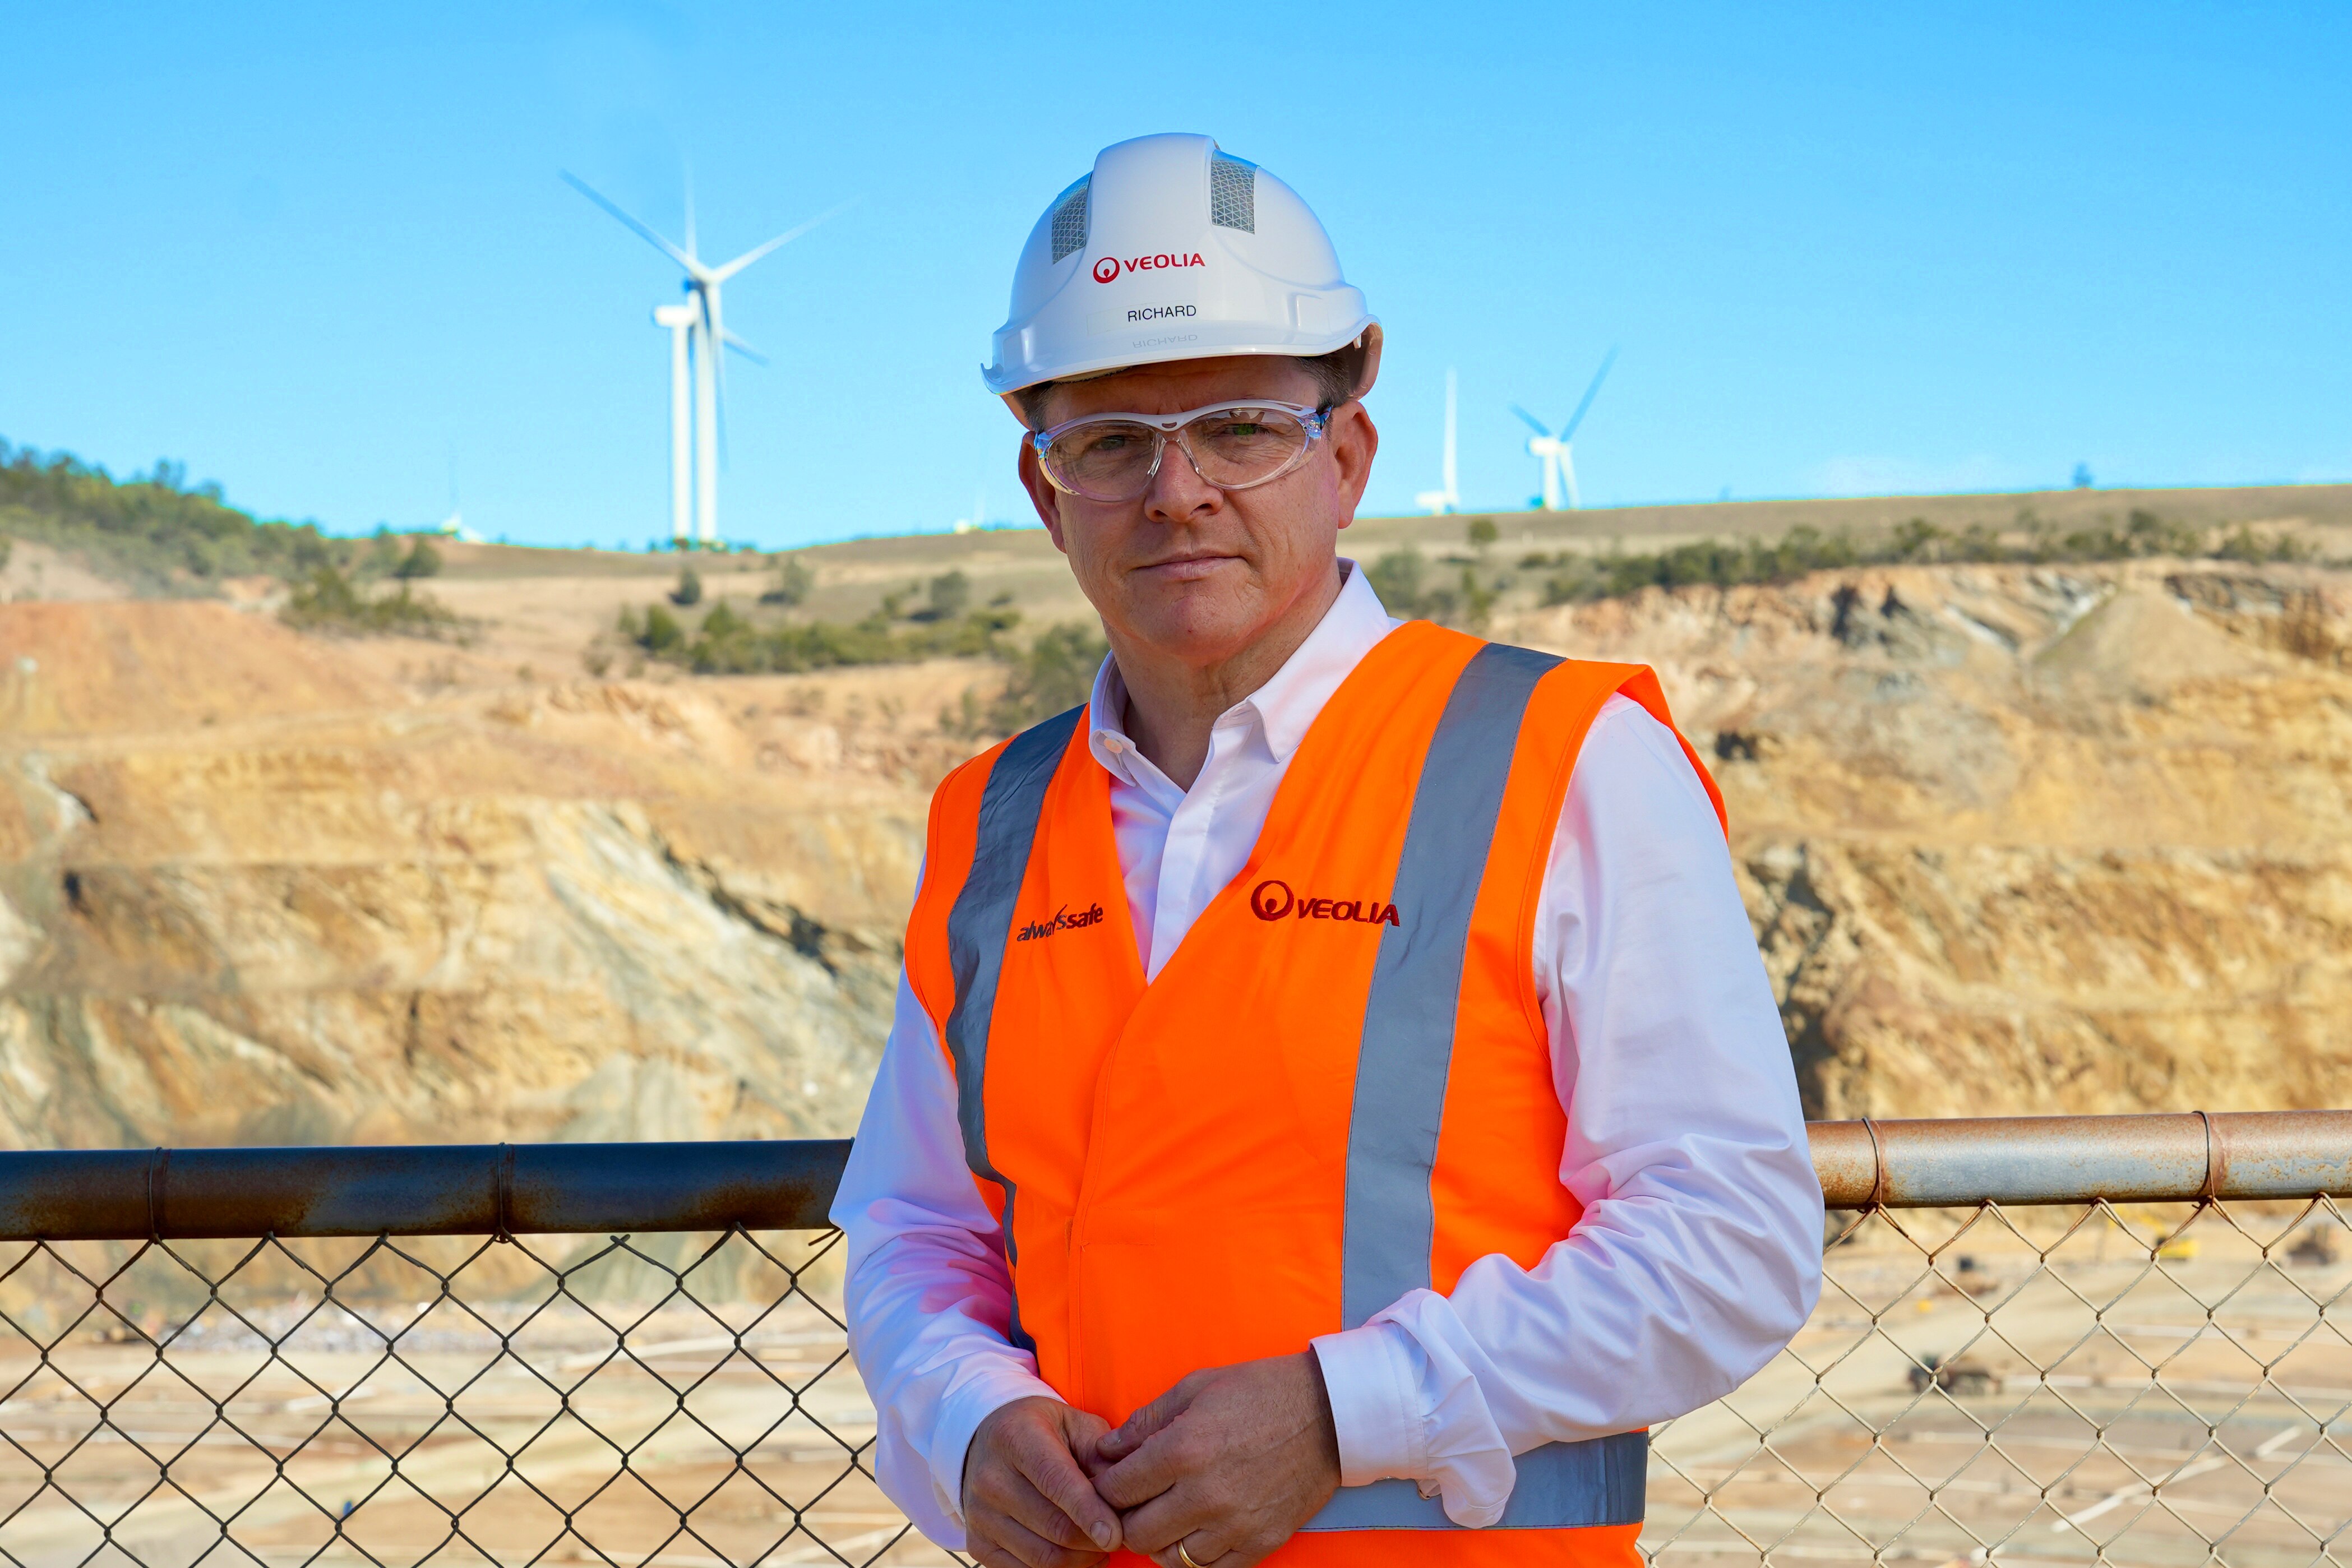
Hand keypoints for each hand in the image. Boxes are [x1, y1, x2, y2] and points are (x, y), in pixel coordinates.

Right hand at [961, 1396, 1123, 1567]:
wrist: (987, 1442)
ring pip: (1043, 1557)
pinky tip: (1077, 1556)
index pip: (1056, 1482)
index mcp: (1016, 1437)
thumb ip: (1100, 1454)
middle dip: (1094, 1540)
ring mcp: (979, 1515)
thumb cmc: (1043, 1431)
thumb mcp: (1074, 1424)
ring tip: (1100, 1545)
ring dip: (1081, 1560)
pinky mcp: (978, 1544)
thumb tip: (1123, 1496)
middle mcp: (991, 1478)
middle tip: (1119, 1536)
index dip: (1088, 1512)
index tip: (1115, 1535)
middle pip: (1054, 1527)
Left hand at [1089, 1352, 1340, 1567]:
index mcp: (1184, 1450)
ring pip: (1170, 1558)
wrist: (1329, 1413)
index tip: (1110, 1479)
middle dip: (1126, 1517)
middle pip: (1137, 1533)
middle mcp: (1205, 1494)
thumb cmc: (1260, 1392)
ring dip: (1160, 1540)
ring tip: (1166, 1515)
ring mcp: (1235, 1524)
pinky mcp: (1260, 1542)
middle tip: (1134, 1501)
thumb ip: (1145, 1422)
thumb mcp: (1195, 1388)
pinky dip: (1195, 1555)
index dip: (1105, 1486)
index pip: (1117, 1490)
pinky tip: (1196, 1531)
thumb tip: (1106, 1450)